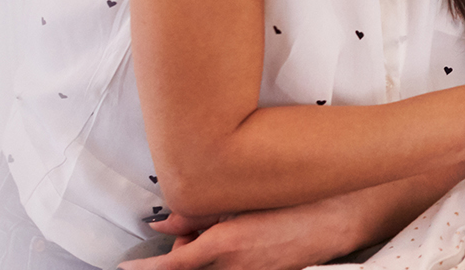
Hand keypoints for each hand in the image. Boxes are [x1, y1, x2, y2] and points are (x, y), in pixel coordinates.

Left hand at [117, 203, 351, 269]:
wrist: (340, 218)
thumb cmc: (296, 200)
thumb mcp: (241, 201)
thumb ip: (197, 213)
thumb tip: (163, 222)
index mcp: (224, 245)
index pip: (171, 267)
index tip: (125, 268)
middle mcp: (233, 267)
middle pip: (186, 266)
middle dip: (181, 249)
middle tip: (194, 222)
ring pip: (208, 267)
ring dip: (202, 253)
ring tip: (222, 224)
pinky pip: (231, 268)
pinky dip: (222, 256)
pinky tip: (239, 236)